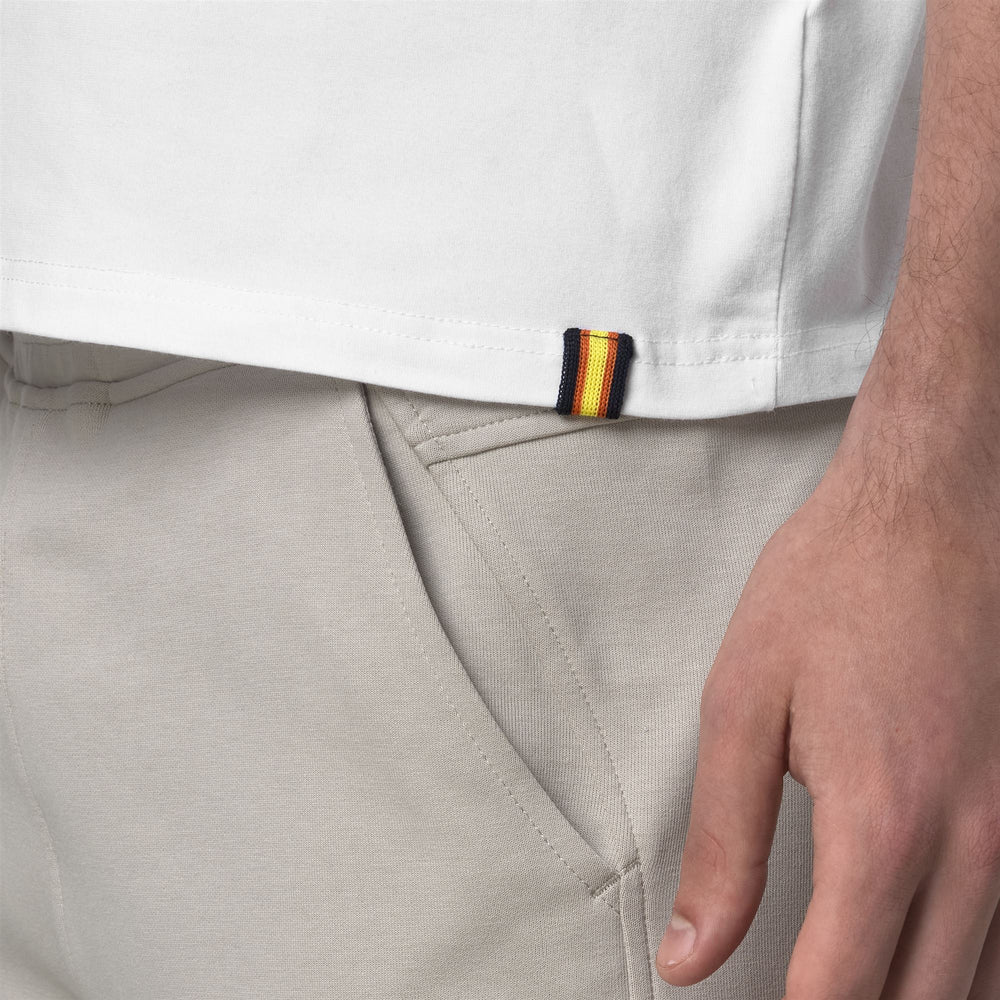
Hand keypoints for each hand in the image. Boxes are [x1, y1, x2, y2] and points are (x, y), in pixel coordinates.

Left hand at [654, 414, 999, 997]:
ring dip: (915, 998)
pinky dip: (968, 962)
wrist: (933, 507)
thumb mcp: (744, 704)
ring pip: (982, 981)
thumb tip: (690, 955)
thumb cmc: (834, 589)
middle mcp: (976, 843)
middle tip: (803, 997)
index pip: (840, 992)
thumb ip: (722, 844)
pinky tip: (925, 947)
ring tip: (852, 980)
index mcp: (884, 822)